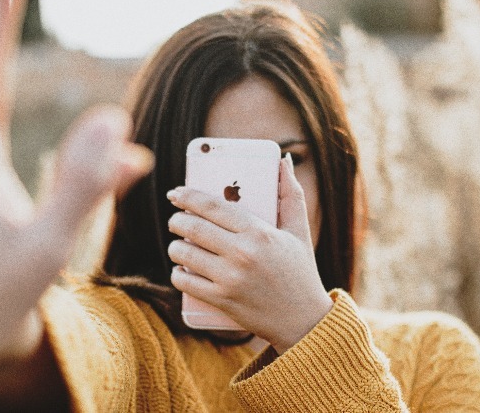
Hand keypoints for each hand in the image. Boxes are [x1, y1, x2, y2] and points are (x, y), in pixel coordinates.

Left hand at [166, 154, 332, 352]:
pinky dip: (178, 273)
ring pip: (183, 253)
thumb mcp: (300, 230)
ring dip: (175, 246)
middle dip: (177, 220)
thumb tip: (283, 160)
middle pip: (192, 227)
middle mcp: (242, 254)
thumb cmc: (301, 271)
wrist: (304, 320)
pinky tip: (182, 269)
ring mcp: (230, 279)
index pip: (212, 206)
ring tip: (180, 245)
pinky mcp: (221, 300)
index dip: (187, 196)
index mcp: (259, 232)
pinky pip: (184, 281)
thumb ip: (291, 193)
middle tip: (177, 220)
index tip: (176, 193)